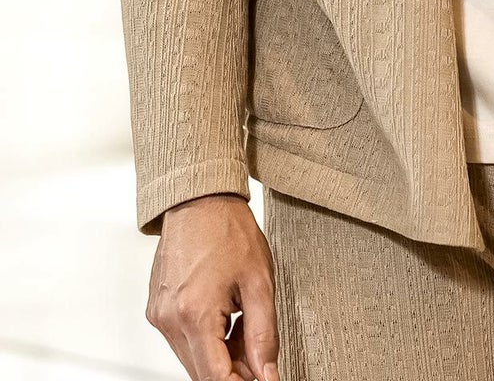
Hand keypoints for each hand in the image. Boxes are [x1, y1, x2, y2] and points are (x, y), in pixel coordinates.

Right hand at [146, 193, 279, 380]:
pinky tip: (224, 315)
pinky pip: (182, 339)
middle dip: (233, 369)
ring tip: (242, 321)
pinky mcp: (157, 308)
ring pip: (192, 357)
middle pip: (202, 371)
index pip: (215, 377)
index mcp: (195, 314)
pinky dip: (205, 338)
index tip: (260, 378)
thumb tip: (267, 372)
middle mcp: (169, 320)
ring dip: (220, 354)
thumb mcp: (259, 282)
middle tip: (258, 350)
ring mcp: (159, 315)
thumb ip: (264, 333)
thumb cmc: (228, 231)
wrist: (200, 200)